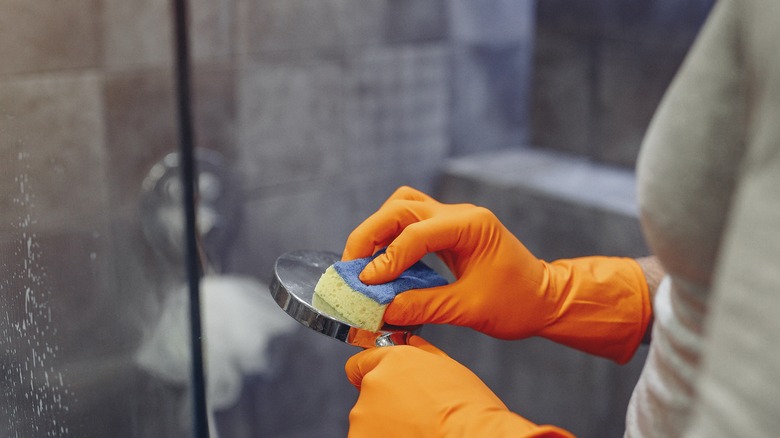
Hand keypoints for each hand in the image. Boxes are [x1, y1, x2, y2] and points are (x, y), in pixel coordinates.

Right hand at [344, 186, 650, 362]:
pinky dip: (391, 239)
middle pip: (401, 208)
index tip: (365, 282)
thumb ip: (423, 306)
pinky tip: (382, 264)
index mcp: (472, 226)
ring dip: (378, 230)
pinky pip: (411, 223)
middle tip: (351, 266)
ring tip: (362, 262)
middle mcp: (460, 215)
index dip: (386, 258)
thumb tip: (382, 309)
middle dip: (370, 234)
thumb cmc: (517, 303)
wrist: (545, 299)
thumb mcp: (469, 309)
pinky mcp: (448, 231)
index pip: (416, 233)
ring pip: (403, 207)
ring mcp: (454, 219)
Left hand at [345, 336, 570, 436]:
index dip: (370, 374)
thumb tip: (413, 345)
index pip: (361, 362)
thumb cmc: (469, 409)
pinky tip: (409, 437)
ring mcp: (365, 415)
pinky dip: (382, 437)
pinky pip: (368, 435)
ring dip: (383, 423)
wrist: (473, 437)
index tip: (380, 387)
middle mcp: (374, 384)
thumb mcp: (449, 368)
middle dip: (384, 402)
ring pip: (367, 419)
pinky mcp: (363, 437)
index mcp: (393, 360)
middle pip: (367, 393)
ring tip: (415, 429)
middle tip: (412, 413)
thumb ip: (422, 354)